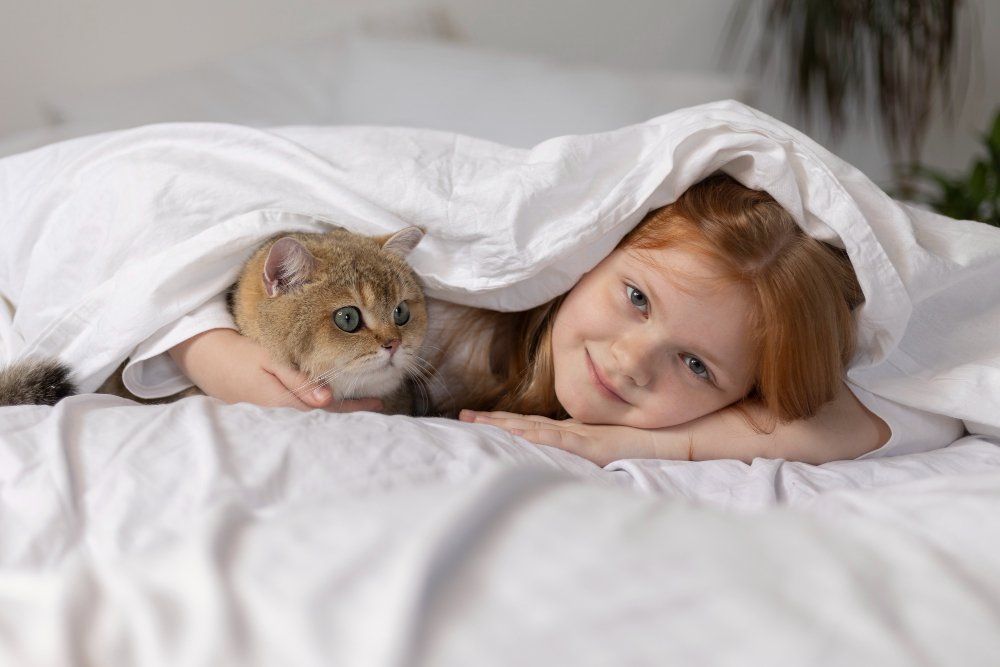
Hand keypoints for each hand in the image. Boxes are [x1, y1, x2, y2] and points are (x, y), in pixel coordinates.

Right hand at [169, 329, 382, 411]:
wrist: (198, 356)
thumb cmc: (235, 353)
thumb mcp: (266, 360)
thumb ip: (296, 379)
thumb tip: (327, 398)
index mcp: (283, 401)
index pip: (326, 407)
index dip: (352, 406)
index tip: (377, 403)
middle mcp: (280, 410)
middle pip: (322, 412)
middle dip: (350, 409)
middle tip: (378, 405)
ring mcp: (271, 408)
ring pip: (311, 408)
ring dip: (336, 405)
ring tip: (363, 402)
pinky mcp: (264, 402)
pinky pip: (298, 403)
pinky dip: (316, 399)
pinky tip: (328, 396)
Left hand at [458, 410, 665, 465]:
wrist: (678, 438)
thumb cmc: (648, 446)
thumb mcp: (609, 450)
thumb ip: (587, 452)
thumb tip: (564, 462)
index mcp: (574, 433)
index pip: (531, 426)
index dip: (503, 422)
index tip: (476, 419)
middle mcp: (573, 431)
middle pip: (524, 424)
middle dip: (491, 421)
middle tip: (461, 416)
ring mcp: (582, 436)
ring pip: (533, 429)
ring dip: (503, 426)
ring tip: (475, 423)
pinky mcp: (594, 446)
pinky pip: (559, 440)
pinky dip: (536, 436)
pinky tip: (516, 434)